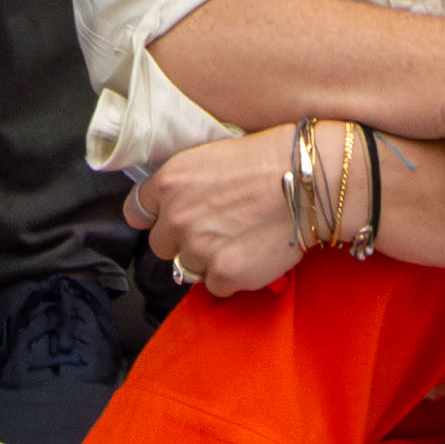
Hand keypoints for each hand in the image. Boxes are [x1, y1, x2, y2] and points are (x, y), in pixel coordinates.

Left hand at [122, 131, 314, 298]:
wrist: (308, 180)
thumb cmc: (268, 159)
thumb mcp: (212, 157)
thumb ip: (185, 185)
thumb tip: (174, 208)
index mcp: (169, 180)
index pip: (136, 211)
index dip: (154, 217)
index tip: (167, 220)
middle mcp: (176, 215)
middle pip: (161, 245)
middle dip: (184, 240)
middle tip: (216, 230)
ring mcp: (198, 247)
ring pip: (189, 267)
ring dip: (209, 259)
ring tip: (240, 240)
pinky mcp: (224, 273)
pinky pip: (216, 286)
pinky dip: (232, 276)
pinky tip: (252, 254)